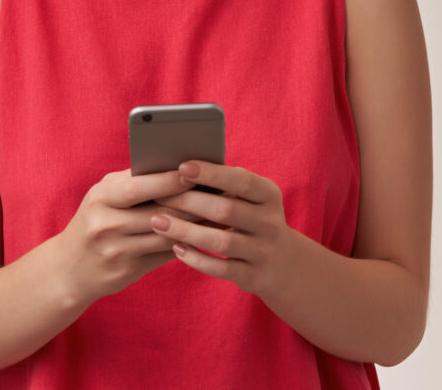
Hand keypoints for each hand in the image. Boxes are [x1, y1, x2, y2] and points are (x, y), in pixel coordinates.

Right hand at [56, 167, 205, 307]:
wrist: (68, 268)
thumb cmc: (95, 218)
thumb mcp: (104, 195)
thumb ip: (134, 181)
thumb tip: (176, 166)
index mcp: (101, 198)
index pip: (139, 188)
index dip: (169, 180)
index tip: (195, 172)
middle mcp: (106, 225)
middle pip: (158, 213)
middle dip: (191, 203)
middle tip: (220, 193)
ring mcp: (116, 252)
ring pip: (166, 236)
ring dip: (196, 225)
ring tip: (221, 213)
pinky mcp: (127, 272)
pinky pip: (164, 255)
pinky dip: (187, 243)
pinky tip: (205, 234)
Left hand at [151, 161, 293, 299]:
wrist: (284, 264)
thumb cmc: (253, 218)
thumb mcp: (252, 199)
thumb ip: (226, 184)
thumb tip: (181, 168)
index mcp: (269, 195)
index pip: (241, 181)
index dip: (212, 174)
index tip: (182, 166)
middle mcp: (270, 222)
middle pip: (226, 210)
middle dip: (188, 202)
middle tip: (157, 196)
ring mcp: (263, 251)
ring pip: (220, 242)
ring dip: (185, 231)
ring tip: (158, 222)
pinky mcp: (253, 276)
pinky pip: (220, 269)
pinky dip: (196, 259)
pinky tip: (175, 248)